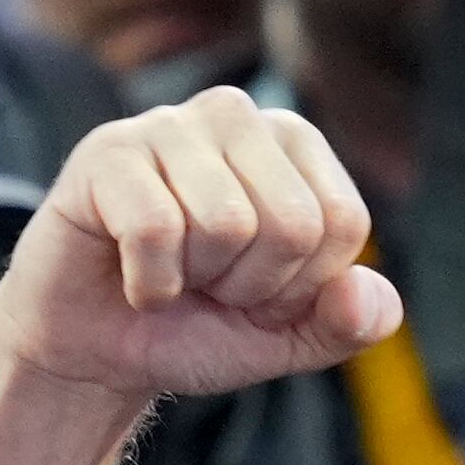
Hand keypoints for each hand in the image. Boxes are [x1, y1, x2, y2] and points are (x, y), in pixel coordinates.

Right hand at [0, 91, 403, 464]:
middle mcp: (236, 115)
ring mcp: (167, 124)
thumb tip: (366, 293)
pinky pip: (156, 230)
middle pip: (293, 224)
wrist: (98, 350)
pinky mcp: (107, 151)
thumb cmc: (196, 326)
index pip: (342, 223)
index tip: (256, 290)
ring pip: (226, 223)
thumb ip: (348, 323)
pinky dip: (149, 282)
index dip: (301, 286)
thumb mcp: (288, 340)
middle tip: (207, 283)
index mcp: (295, 144)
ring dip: (195, 281)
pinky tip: (132, 274)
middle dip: (251, 286)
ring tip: (171, 272)